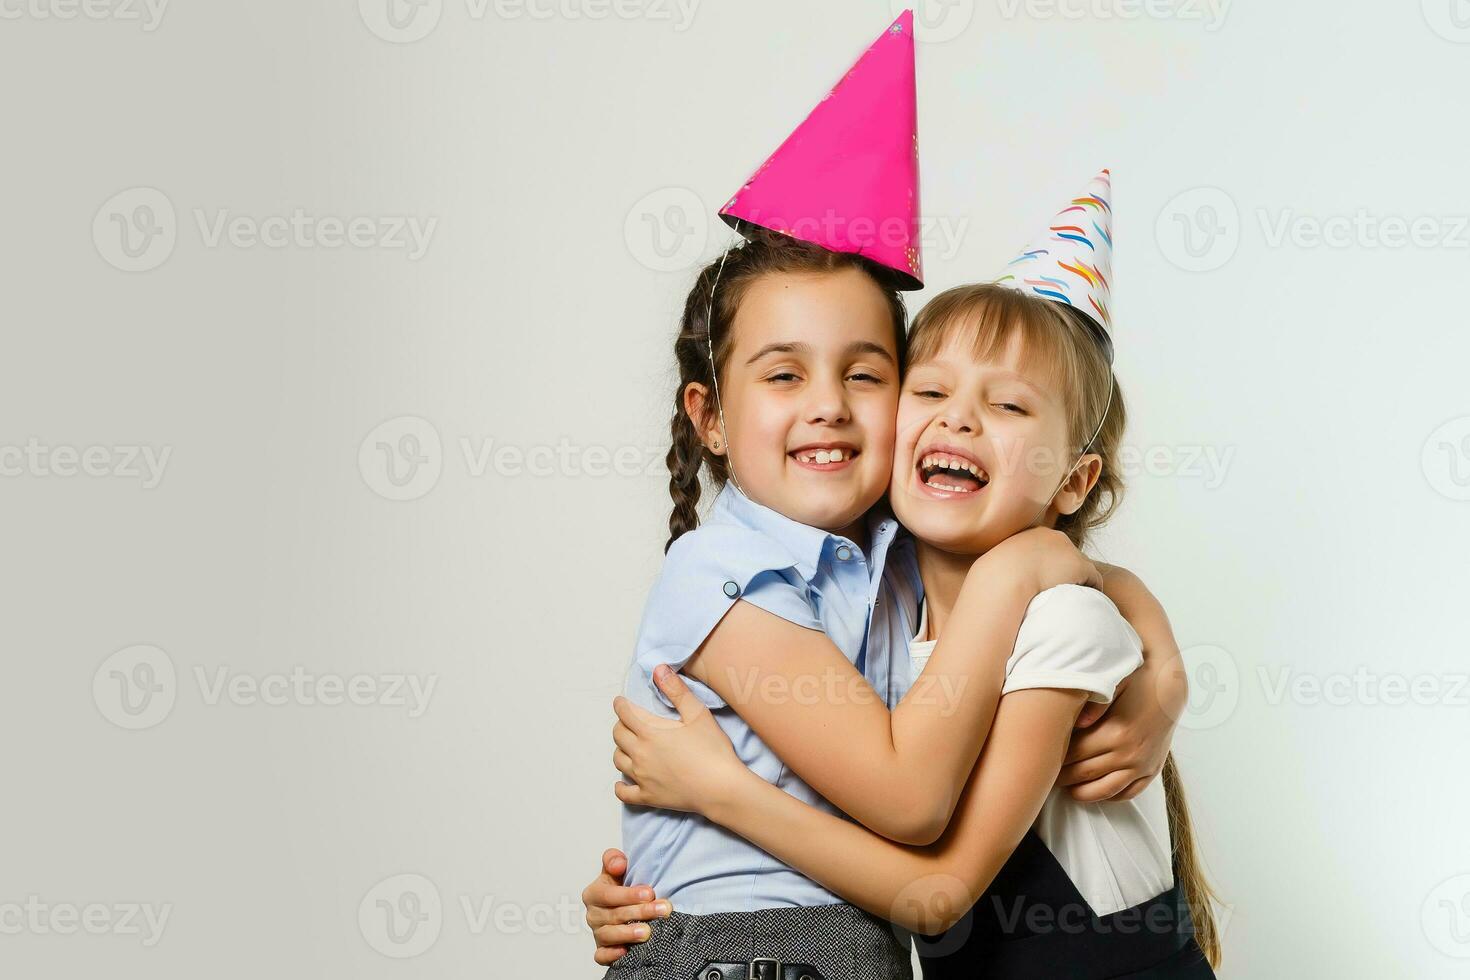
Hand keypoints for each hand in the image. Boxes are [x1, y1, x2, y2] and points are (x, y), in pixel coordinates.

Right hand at [581, 848, 670, 965]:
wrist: (627, 905)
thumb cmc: (623, 886)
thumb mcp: (618, 869)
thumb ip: (614, 860)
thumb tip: (619, 864)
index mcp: (594, 893)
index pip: (607, 894)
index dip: (628, 894)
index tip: (649, 893)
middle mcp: (593, 914)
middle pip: (614, 914)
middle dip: (640, 912)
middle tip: (661, 910)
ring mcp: (598, 933)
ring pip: (608, 935)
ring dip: (628, 933)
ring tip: (647, 931)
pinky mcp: (602, 950)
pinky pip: (601, 956)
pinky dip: (611, 955)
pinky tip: (625, 951)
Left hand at [612, 665, 745, 815]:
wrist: (721, 787)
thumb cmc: (712, 750)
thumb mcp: (698, 714)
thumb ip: (676, 691)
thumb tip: (658, 670)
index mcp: (650, 732)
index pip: (625, 714)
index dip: (621, 705)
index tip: (621, 702)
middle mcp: (640, 754)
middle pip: (618, 736)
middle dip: (621, 725)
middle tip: (629, 722)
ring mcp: (642, 777)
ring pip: (618, 760)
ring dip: (621, 750)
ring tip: (630, 746)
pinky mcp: (648, 796)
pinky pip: (624, 792)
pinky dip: (621, 786)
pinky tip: (624, 781)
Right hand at [979, 527, 1101, 594]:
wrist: (1006, 576)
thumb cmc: (996, 576)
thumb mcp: (998, 562)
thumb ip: (1007, 564)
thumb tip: (1004, 575)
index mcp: (1034, 534)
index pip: (1049, 548)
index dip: (1048, 565)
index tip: (1044, 580)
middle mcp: (1054, 537)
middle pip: (1068, 555)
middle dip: (1065, 570)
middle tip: (1058, 590)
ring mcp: (1069, 550)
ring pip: (1081, 567)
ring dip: (1076, 580)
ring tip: (1068, 598)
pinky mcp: (1080, 565)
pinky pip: (1093, 580)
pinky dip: (1090, 589)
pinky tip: (1080, 601)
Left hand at [1058, 654, 1186, 800]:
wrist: (1169, 688)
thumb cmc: (1136, 682)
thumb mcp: (1113, 684)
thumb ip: (1093, 703)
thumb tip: (1075, 723)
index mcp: (1115, 733)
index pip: (1074, 753)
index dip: (1055, 758)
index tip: (1042, 757)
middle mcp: (1129, 754)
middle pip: (1084, 773)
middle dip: (1062, 776)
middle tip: (1046, 775)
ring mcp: (1141, 765)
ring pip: (1104, 790)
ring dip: (1081, 792)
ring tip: (1066, 787)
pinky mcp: (1151, 771)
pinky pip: (1128, 793)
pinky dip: (1109, 796)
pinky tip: (1094, 790)